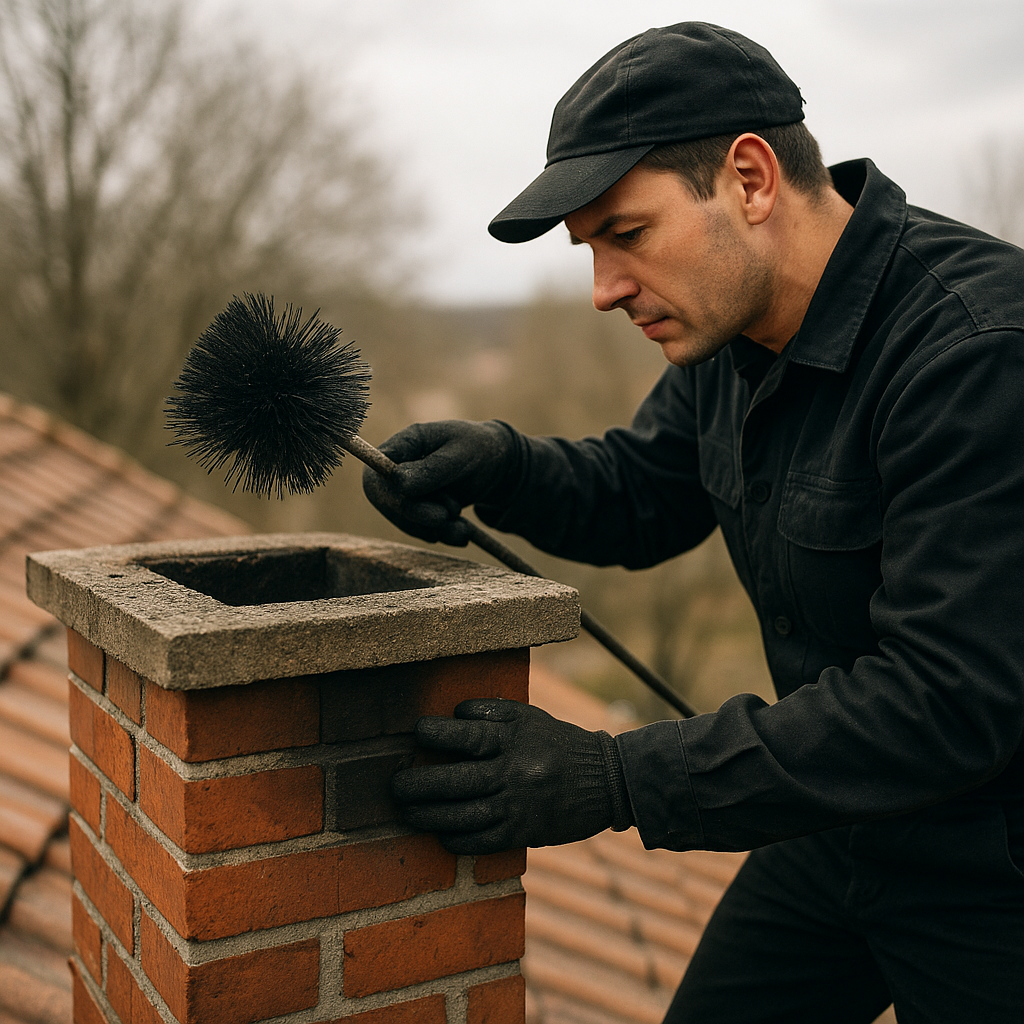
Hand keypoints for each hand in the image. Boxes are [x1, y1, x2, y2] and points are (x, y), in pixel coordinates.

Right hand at [362, 420, 521, 544]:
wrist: (497, 465)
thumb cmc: (479, 449)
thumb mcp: (461, 455)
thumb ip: (431, 469)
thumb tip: (398, 483)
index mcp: (404, 444)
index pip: (376, 472)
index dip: (390, 493)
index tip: (417, 499)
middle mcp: (397, 468)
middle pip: (386, 501)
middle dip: (416, 514)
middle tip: (447, 516)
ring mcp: (405, 491)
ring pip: (405, 520)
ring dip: (435, 528)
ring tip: (462, 522)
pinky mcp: (418, 510)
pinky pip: (421, 530)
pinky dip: (442, 535)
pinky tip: (462, 532)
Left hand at [391, 698, 633, 853]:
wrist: (604, 780)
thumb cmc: (557, 742)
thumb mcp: (529, 717)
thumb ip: (491, 713)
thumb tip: (452, 716)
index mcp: (515, 738)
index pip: (466, 736)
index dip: (435, 735)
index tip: (417, 733)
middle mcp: (514, 771)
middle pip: (455, 781)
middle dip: (418, 784)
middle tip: (395, 785)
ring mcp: (518, 805)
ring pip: (462, 815)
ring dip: (428, 816)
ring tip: (407, 811)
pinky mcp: (522, 832)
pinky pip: (480, 842)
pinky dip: (455, 839)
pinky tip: (440, 833)